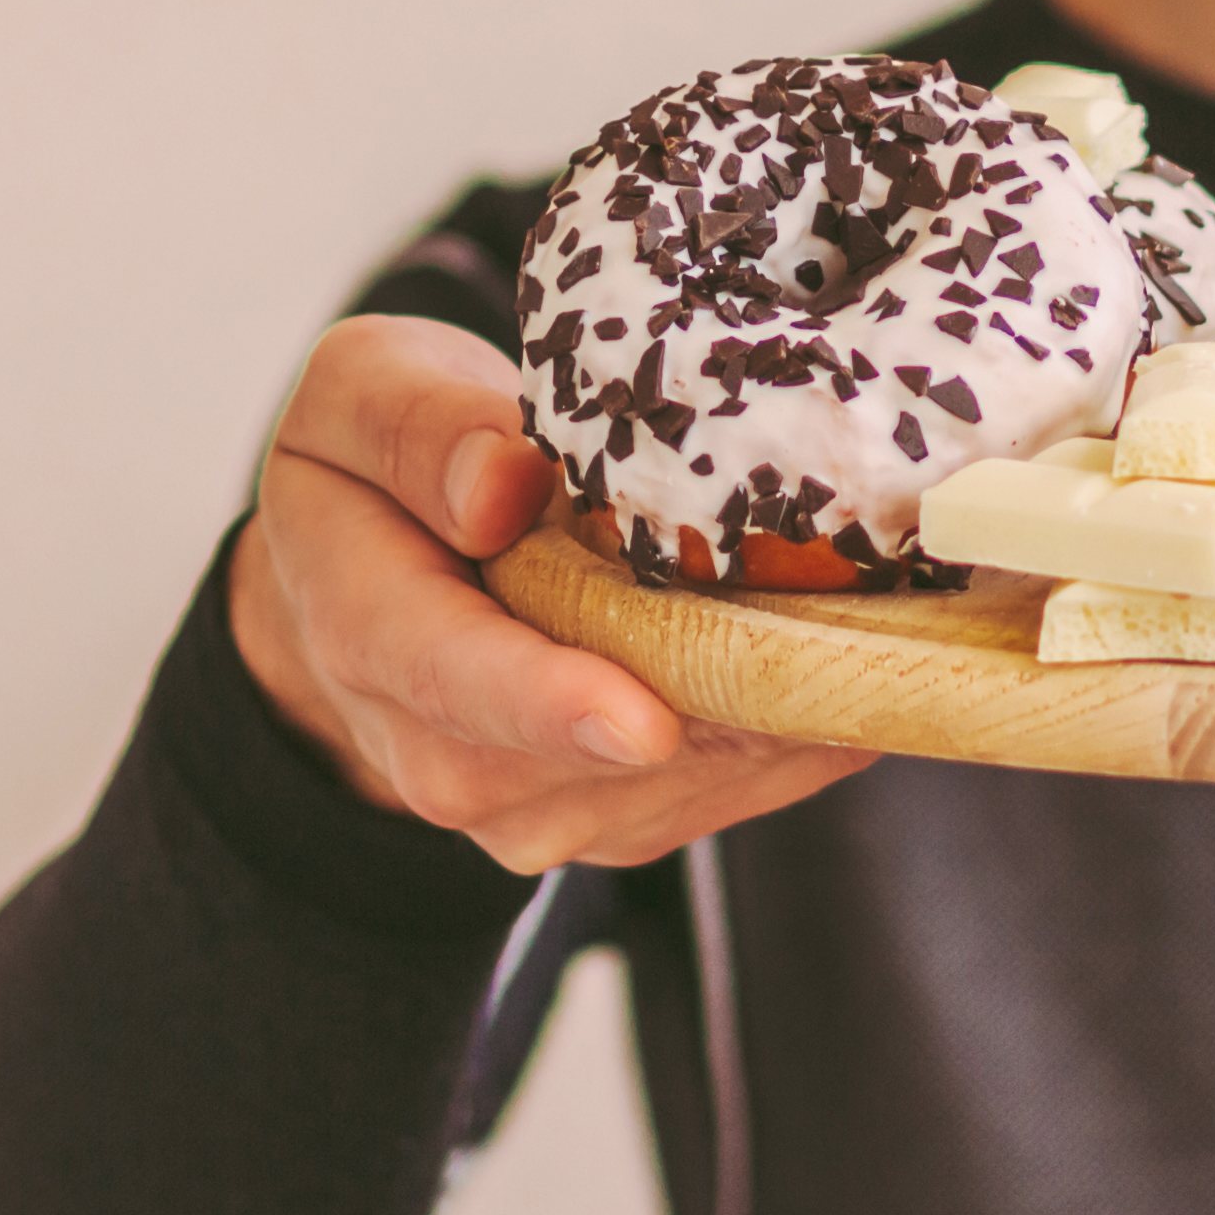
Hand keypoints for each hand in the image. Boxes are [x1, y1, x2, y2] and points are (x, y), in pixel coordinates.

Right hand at [226, 314, 877, 871]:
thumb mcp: (362, 394)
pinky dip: (797, 721)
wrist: (372, 584)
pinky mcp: (621, 820)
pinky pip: (733, 787)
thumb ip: (420, 430)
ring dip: (776, 702)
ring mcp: (537, 807)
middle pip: (595, 754)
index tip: (643, 720)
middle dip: (717, 691)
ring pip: (686, 779)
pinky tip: (841, 641)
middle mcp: (447, 757)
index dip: (556, 705)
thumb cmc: (375, 467)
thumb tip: (501, 486)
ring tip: (852, 605)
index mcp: (369, 634)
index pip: (459, 682)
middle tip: (834, 609)